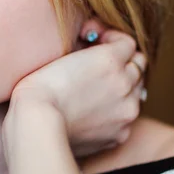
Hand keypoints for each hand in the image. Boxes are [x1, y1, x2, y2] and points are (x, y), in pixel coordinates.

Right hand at [9, 22, 145, 157]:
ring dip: (123, 86)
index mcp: (110, 59)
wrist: (36, 126)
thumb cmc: (39, 88)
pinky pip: (126, 117)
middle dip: (122, 61)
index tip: (98, 43)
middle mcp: (125, 83)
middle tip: (100, 65)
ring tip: (97, 90)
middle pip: (138, 65)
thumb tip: (98, 46)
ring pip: (137, 91)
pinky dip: (116, 112)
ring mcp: (126, 111)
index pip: (128, 42)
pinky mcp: (120, 134)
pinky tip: (94, 112)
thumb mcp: (62, 54)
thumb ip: (87, 49)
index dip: (111, 40)